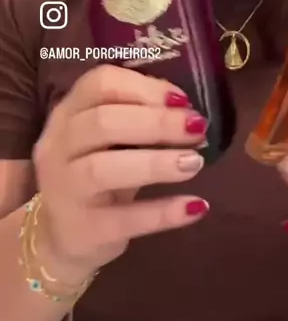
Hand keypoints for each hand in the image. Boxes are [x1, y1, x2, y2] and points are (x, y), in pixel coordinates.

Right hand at [33, 65, 207, 283]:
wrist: (62, 237)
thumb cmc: (96, 173)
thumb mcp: (109, 141)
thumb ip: (141, 120)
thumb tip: (191, 113)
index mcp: (68, 112)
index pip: (99, 83)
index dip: (144, 87)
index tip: (182, 100)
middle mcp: (58, 146)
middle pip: (103, 122)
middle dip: (157, 123)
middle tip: (198, 128)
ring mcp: (64, 190)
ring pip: (104, 169)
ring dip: (156, 163)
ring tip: (194, 163)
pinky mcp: (82, 230)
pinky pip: (124, 219)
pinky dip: (163, 212)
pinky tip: (196, 206)